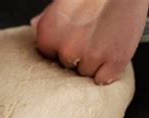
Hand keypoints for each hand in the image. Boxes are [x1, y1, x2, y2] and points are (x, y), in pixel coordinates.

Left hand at [31, 0, 147, 84]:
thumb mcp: (62, 0)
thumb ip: (48, 18)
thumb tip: (34, 24)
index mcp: (48, 34)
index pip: (49, 56)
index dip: (62, 48)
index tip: (73, 39)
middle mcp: (66, 49)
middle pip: (68, 65)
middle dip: (78, 55)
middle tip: (91, 37)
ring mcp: (90, 57)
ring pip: (86, 73)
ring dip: (94, 63)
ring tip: (104, 41)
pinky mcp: (113, 62)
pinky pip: (104, 80)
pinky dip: (108, 72)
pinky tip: (112, 55)